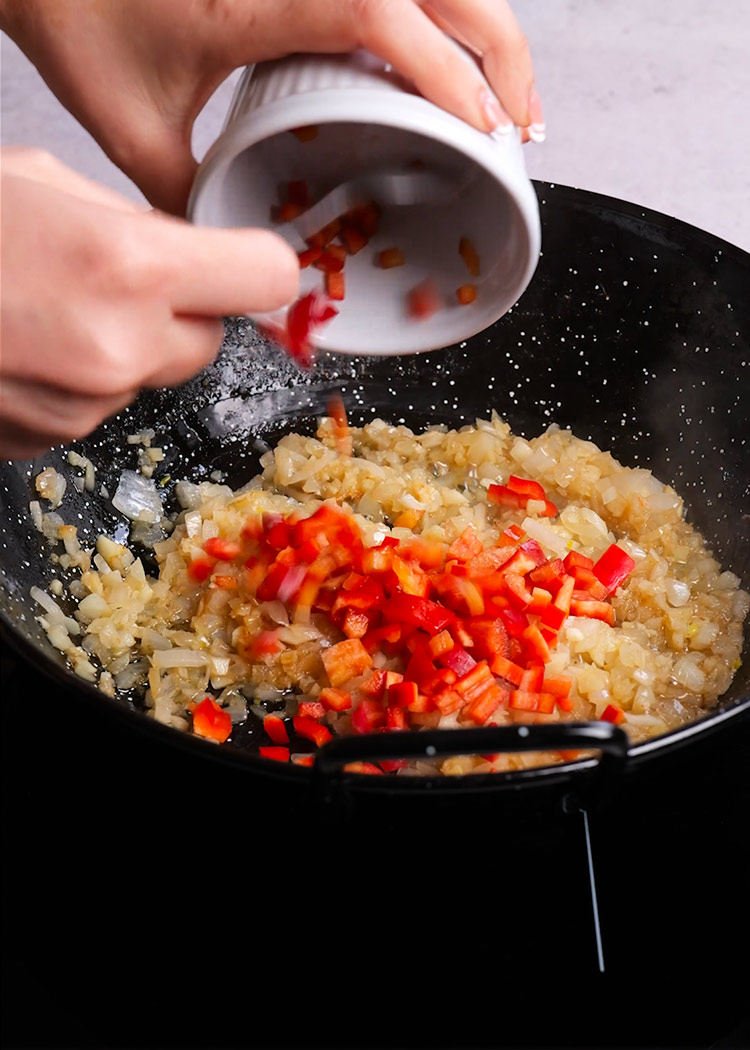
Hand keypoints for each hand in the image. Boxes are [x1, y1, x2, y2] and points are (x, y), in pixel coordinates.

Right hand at [0, 148, 297, 458]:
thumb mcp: (42, 182)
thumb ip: (134, 221)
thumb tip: (188, 250)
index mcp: (127, 266)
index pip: (264, 277)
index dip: (257, 265)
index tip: (243, 262)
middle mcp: (118, 349)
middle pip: (209, 340)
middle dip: (181, 312)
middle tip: (121, 280)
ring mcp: (84, 407)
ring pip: (149, 376)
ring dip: (123, 347)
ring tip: (45, 308)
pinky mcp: (51, 441)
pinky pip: (99, 406)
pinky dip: (79, 380)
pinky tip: (26, 346)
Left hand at [1, 0, 539, 215]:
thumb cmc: (76, 15)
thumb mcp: (133, 127)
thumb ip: (190, 193)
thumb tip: (235, 243)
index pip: (383, 18)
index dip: (448, 73)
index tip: (486, 130)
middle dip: (500, 54)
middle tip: (521, 126)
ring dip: (486, 27)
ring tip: (508, 95)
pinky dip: (444, 11)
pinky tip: (457, 48)